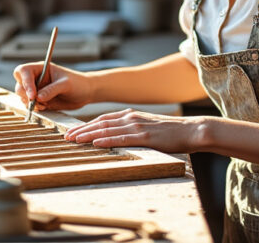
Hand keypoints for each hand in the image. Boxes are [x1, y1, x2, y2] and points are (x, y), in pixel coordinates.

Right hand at [13, 62, 93, 111]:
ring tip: (44, 105)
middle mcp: (36, 78)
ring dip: (30, 103)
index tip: (33, 95)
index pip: (24, 71)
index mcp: (40, 68)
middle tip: (36, 102)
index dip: (25, 82)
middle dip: (26, 95)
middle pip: (20, 85)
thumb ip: (52, 89)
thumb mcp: (66, 84)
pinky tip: (45, 107)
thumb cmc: (78, 83)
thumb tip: (38, 97)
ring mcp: (37, 90)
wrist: (85, 93)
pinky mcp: (40, 101)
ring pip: (23, 97)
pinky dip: (35, 108)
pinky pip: (31, 105)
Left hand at [63, 109, 208, 152]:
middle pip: (100, 123)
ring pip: (107, 129)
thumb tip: (118, 138)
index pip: (103, 119)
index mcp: (131, 115)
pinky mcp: (145, 137)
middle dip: (81, 130)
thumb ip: (132, 131)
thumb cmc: (171, 133)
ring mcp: (137, 126)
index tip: (73, 132)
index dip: (86, 125)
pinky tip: (96, 142)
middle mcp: (131, 118)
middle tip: (66, 137)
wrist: (191, 130)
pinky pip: (121, 138)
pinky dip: (106, 140)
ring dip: (88, 135)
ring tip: (74, 140)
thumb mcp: (147, 128)